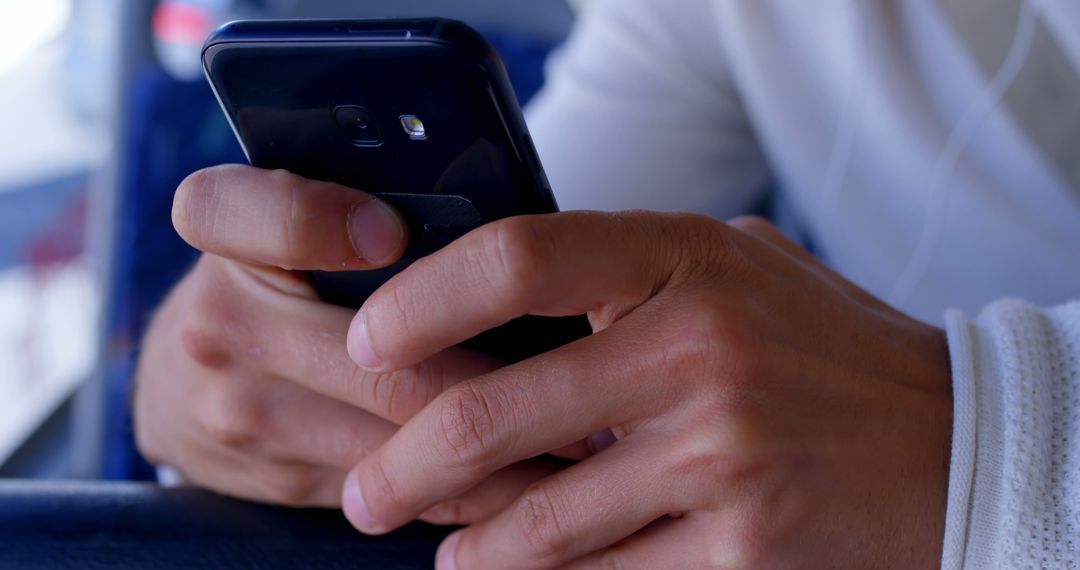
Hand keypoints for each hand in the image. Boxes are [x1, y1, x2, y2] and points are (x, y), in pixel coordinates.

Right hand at [135, 165, 561, 512]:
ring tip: (581, 444)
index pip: (232, 209)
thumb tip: (497, 225)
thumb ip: (376, 211)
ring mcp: (235, 409)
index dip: (311, 220)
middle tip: (582, 380)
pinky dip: (459, 492)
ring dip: (494, 452)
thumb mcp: (306, 225)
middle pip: (367, 361)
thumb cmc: (288, 278)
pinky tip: (520, 484)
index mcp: (228, 239)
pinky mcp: (266, 476)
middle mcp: (216, 324)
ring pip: (387, 441)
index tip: (389, 233)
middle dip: (488, 379)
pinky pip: (382, 491)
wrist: (191, 375)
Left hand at [340, 212, 952, 567]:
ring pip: (537, 521)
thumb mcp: (733, 267)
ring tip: (435, 546)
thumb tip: (498, 294)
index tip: (367, 344)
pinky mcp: (743, 549)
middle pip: (492, 413)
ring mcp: (721, 456)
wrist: (950, 439)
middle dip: (402, 466)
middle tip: (365, 492)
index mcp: (686, 261)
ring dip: (466, 544)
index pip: (518, 260)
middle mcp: (698, 351)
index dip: (419, 302)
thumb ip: (628, 269)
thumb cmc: (821, 345)